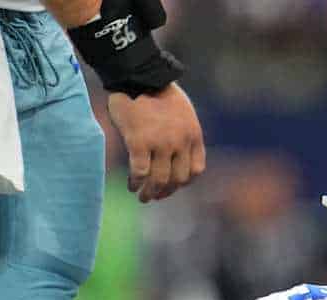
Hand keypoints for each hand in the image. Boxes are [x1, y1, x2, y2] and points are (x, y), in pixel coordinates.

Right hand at [106, 83, 205, 202]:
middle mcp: (180, 142)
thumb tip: (176, 157)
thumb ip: (184, 134)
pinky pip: (140, 173)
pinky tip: (131, 185)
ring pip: (159, 180)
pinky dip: (136, 182)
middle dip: (166, 191)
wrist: (137, 75)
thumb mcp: (183, 113)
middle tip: (155, 196)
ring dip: (150, 193)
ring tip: (142, 197)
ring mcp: (161, 143)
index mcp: (194, 135)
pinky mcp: (139, 142)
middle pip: (178, 179)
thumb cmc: (156, 92)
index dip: (184, 182)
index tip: (173, 186)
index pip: (196, 170)